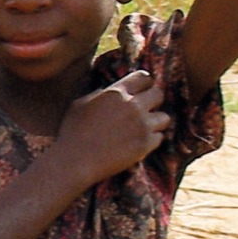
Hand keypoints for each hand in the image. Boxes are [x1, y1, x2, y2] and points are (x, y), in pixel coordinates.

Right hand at [57, 70, 172, 185]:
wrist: (75, 161)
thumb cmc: (73, 132)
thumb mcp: (81, 103)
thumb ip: (99, 94)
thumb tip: (108, 91)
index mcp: (117, 92)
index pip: (144, 77)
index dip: (144, 84)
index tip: (142, 91)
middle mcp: (133, 105)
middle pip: (158, 94)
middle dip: (153, 101)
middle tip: (145, 109)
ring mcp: (141, 126)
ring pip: (164, 117)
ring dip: (155, 122)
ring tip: (144, 128)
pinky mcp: (145, 145)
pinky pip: (159, 138)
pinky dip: (152, 140)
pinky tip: (139, 142)